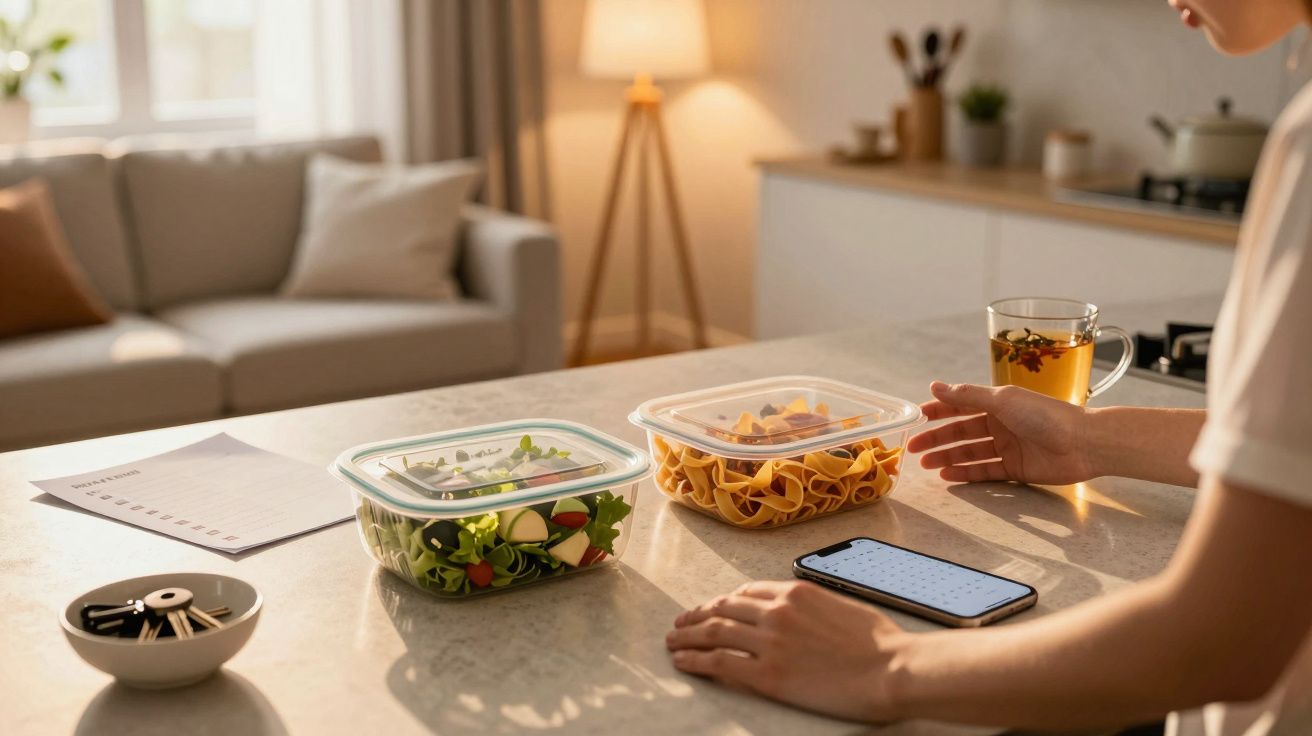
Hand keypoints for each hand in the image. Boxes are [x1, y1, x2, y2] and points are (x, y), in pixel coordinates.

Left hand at [666, 580, 906, 722]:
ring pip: (714, 632)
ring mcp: (769, 642)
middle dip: (698, 615)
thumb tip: (802, 614)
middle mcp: (776, 611)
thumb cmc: (880, 643)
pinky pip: (719, 663)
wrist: (892, 669)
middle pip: (723, 608)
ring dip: (688, 636)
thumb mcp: (843, 607)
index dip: (724, 601)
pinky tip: (683, 662)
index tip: (713, 608)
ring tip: (673, 641)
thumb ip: (813, 607)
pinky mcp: (767, 674)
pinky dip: (696, 660)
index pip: (748, 592)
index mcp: (796, 592)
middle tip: (682, 623)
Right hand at [907, 381, 1094, 484]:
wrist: (1084, 443)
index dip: (938, 410)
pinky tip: (947, 476)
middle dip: (937, 439)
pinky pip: (985, 471)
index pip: (960, 405)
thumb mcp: (1003, 400)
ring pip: (970, 452)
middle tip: (913, 448)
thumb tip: (934, 385)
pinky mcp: (1015, 469)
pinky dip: (965, 473)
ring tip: (925, 465)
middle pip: (961, 431)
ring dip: (947, 457)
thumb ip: (967, 395)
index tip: (917, 417)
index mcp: (998, 403)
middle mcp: (1001, 423)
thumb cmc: (1045, 416)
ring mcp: (1007, 447)